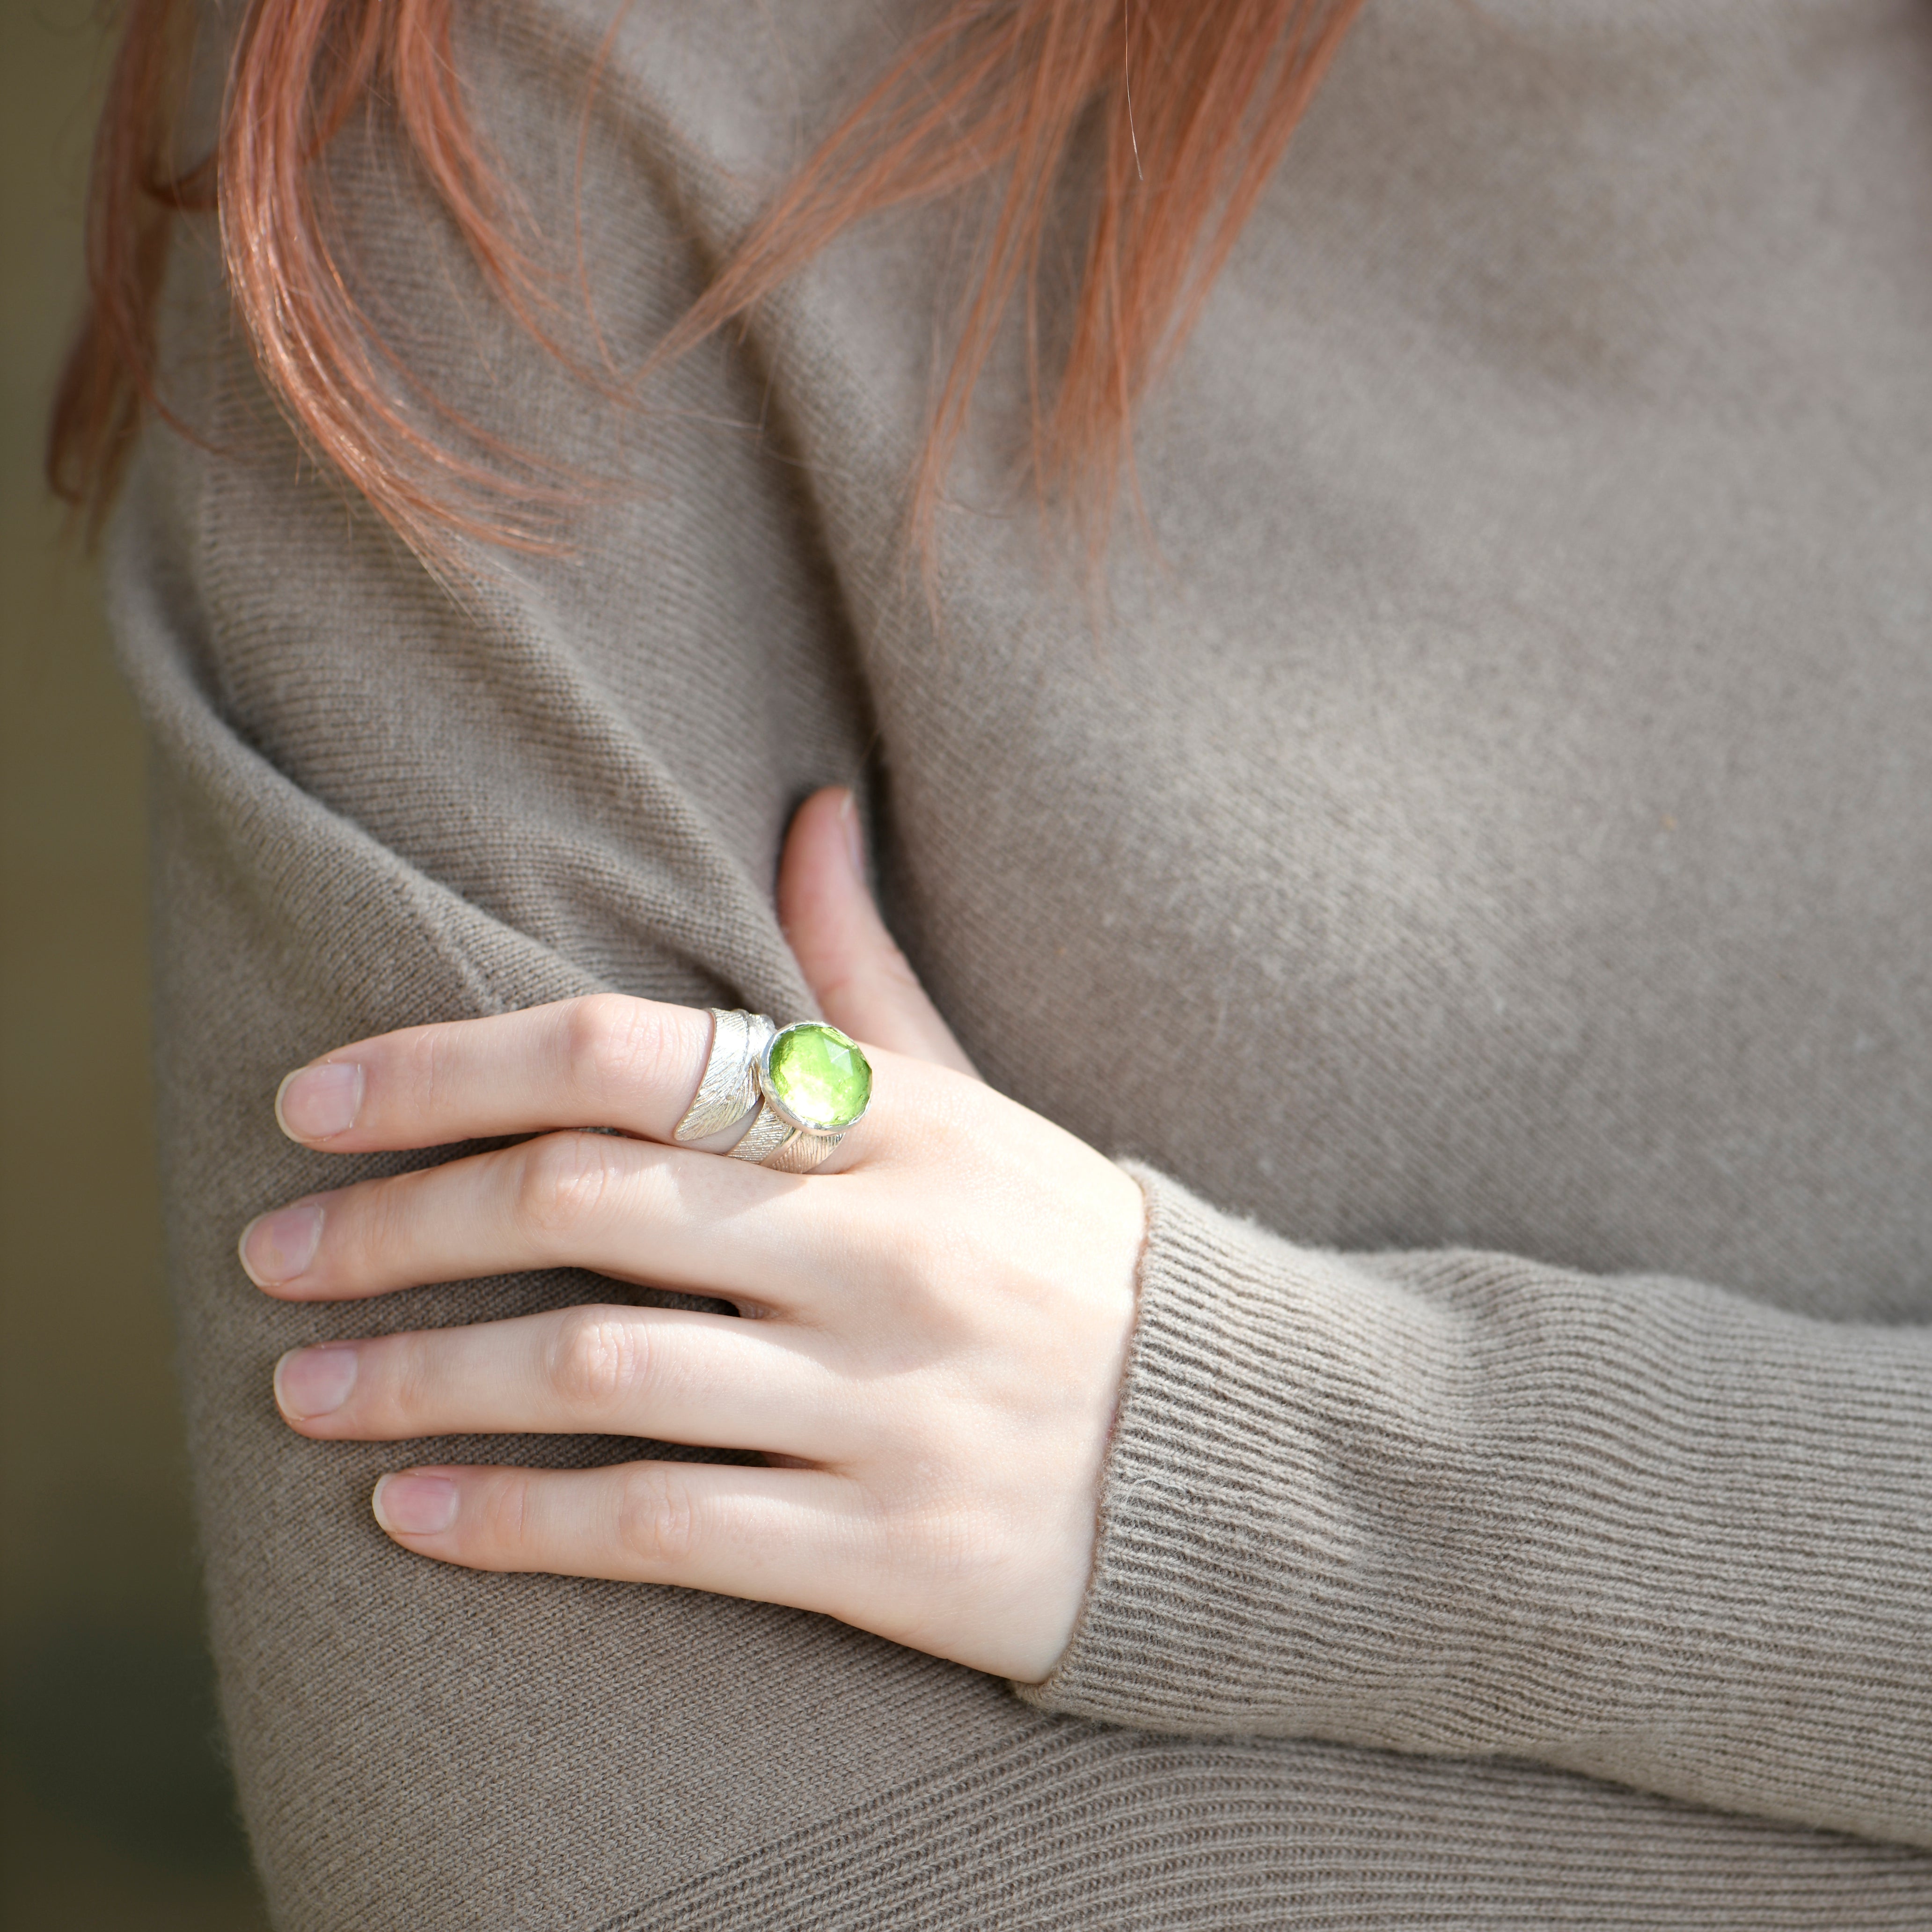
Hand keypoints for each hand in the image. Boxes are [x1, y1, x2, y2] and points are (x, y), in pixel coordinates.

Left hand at [241, 789, 1144, 1682]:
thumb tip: (812, 807)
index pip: (631, 1057)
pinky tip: (408, 1519)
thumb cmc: (1069, 1254)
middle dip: (399, 1227)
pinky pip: (664, 1529)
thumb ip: (867, 972)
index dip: (448, 1068)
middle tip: (273, 1253)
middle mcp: (884, 1248)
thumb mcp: (980, 1101)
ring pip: (600, 1375)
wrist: (1238, 1450)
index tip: (314, 1102)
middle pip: (584, 1207)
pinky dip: (516, 1526)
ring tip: (303, 1390)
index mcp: (894, 1122)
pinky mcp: (888, 1549)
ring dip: (424, 1383)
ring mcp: (887, 1402)